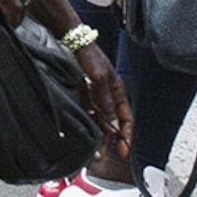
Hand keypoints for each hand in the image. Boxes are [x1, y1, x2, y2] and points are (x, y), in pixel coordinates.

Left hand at [75, 40, 133, 154]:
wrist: (70, 39)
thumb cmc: (88, 55)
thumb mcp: (100, 79)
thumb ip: (106, 103)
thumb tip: (113, 126)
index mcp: (117, 90)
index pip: (126, 118)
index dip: (126, 135)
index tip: (123, 150)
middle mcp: (107, 94)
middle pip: (112, 122)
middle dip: (110, 141)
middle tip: (104, 156)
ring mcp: (94, 94)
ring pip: (98, 120)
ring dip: (97, 135)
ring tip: (93, 151)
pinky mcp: (81, 93)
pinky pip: (86, 113)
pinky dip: (86, 124)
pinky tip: (82, 134)